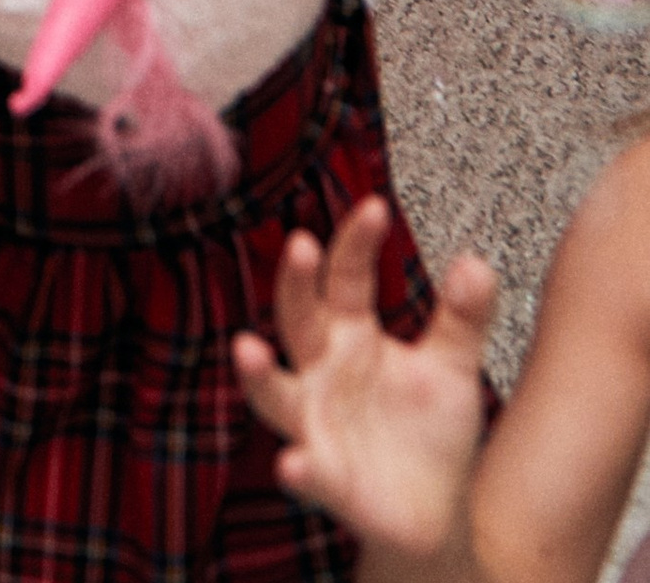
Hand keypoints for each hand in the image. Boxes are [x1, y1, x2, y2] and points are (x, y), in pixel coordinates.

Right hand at [231, 198, 493, 557]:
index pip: (345, 277)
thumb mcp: (451, 369)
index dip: (355, 242)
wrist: (436, 517)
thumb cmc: (429, 434)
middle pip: (297, 317)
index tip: (374, 206)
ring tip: (249, 348)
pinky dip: (298, 469)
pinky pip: (305, 473)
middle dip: (294, 283)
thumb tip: (474, 260)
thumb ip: (461, 317)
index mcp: (349, 335)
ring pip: (273, 392)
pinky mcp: (325, 479)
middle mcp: (320, 370)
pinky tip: (296, 463)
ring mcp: (314, 422)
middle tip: (301, 244)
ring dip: (257, 373)